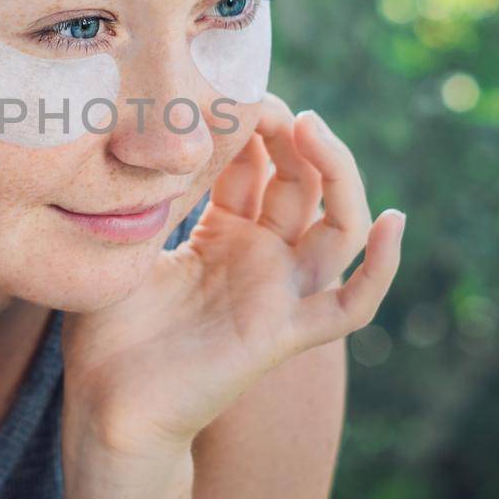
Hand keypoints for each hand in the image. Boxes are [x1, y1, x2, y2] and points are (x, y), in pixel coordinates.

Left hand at [59, 93, 405, 459]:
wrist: (105, 408)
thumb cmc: (106, 332)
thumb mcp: (128, 242)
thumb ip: (157, 191)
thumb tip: (164, 124)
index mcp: (224, 235)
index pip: (257, 166)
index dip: (254, 126)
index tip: (235, 89)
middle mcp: (261, 260)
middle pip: (303, 185)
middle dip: (293, 137)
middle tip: (271, 101)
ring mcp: (279, 295)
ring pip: (338, 229)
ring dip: (338, 175)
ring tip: (314, 129)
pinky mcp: (285, 333)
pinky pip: (350, 305)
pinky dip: (382, 268)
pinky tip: (393, 221)